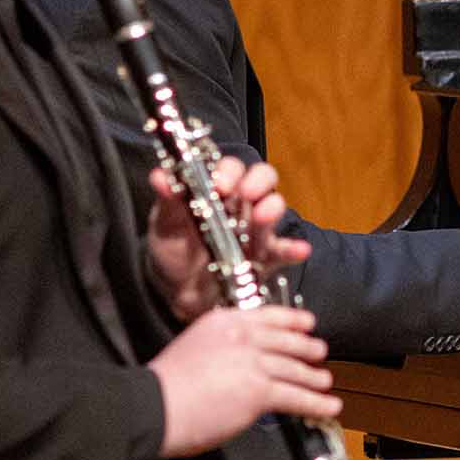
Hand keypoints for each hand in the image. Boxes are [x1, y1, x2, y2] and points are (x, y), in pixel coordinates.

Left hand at [146, 157, 310, 320]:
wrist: (177, 291)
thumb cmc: (172, 250)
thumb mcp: (165, 223)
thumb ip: (168, 199)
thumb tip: (160, 176)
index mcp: (217, 190)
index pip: (232, 168)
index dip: (230, 171)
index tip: (219, 184)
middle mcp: (241, 205)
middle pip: (262, 179)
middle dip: (258, 182)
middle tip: (246, 193)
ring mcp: (255, 231)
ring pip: (274, 209)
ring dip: (273, 208)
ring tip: (263, 216)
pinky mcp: (264, 259)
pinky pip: (283, 252)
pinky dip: (294, 249)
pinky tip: (300, 249)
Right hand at [148, 304, 337, 456]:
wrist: (153, 406)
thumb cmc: (165, 386)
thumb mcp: (194, 346)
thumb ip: (221, 346)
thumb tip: (241, 360)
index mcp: (224, 322)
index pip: (268, 316)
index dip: (293, 320)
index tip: (307, 323)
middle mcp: (242, 337)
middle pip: (287, 340)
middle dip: (307, 348)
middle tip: (319, 352)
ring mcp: (253, 363)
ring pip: (294, 368)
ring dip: (314, 376)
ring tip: (324, 381)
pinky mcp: (259, 391)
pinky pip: (296, 396)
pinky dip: (317, 403)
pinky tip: (328, 405)